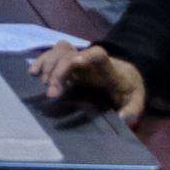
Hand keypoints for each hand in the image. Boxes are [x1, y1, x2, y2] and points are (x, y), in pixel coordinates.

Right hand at [28, 42, 146, 119]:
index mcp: (108, 69)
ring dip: (48, 65)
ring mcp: (78, 60)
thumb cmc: (129, 90)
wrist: (126, 76)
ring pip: (60, 50)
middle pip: (71, 54)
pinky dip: (42, 61)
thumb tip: (121, 118)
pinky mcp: (69, 65)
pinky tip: (33, 73)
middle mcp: (90, 60)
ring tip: (42, 84)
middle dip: (59, 71)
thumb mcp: (136, 102)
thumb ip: (132, 111)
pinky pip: (53, 55)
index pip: (98, 54)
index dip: (86, 56)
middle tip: (52, 94)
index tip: (74, 64)